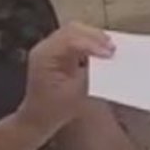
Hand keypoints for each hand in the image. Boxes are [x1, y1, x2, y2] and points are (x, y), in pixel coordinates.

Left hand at [16, 23, 113, 142]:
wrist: (36, 119)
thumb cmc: (52, 110)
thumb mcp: (75, 95)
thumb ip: (91, 76)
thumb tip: (108, 63)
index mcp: (44, 56)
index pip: (70, 40)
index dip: (92, 44)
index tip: (109, 54)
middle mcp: (45, 48)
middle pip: (72, 30)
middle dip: (95, 36)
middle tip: (112, 49)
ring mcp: (51, 48)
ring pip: (75, 31)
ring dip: (93, 38)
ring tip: (110, 49)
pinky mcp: (59, 53)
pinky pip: (76, 39)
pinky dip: (90, 43)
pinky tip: (101, 51)